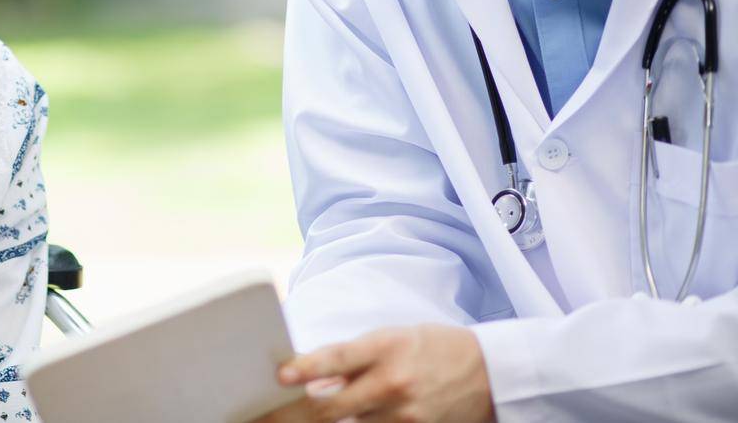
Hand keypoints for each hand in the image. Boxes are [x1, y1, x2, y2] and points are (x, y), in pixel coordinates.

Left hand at [253, 324, 493, 422]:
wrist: (489, 373)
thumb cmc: (430, 348)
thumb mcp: (391, 338)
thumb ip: (352, 359)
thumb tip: (311, 377)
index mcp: (386, 347)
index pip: (338, 357)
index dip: (306, 368)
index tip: (280, 376)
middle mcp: (394, 382)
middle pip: (334, 406)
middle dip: (295, 414)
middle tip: (264, 417)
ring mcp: (405, 414)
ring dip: (322, 422)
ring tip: (290, 418)